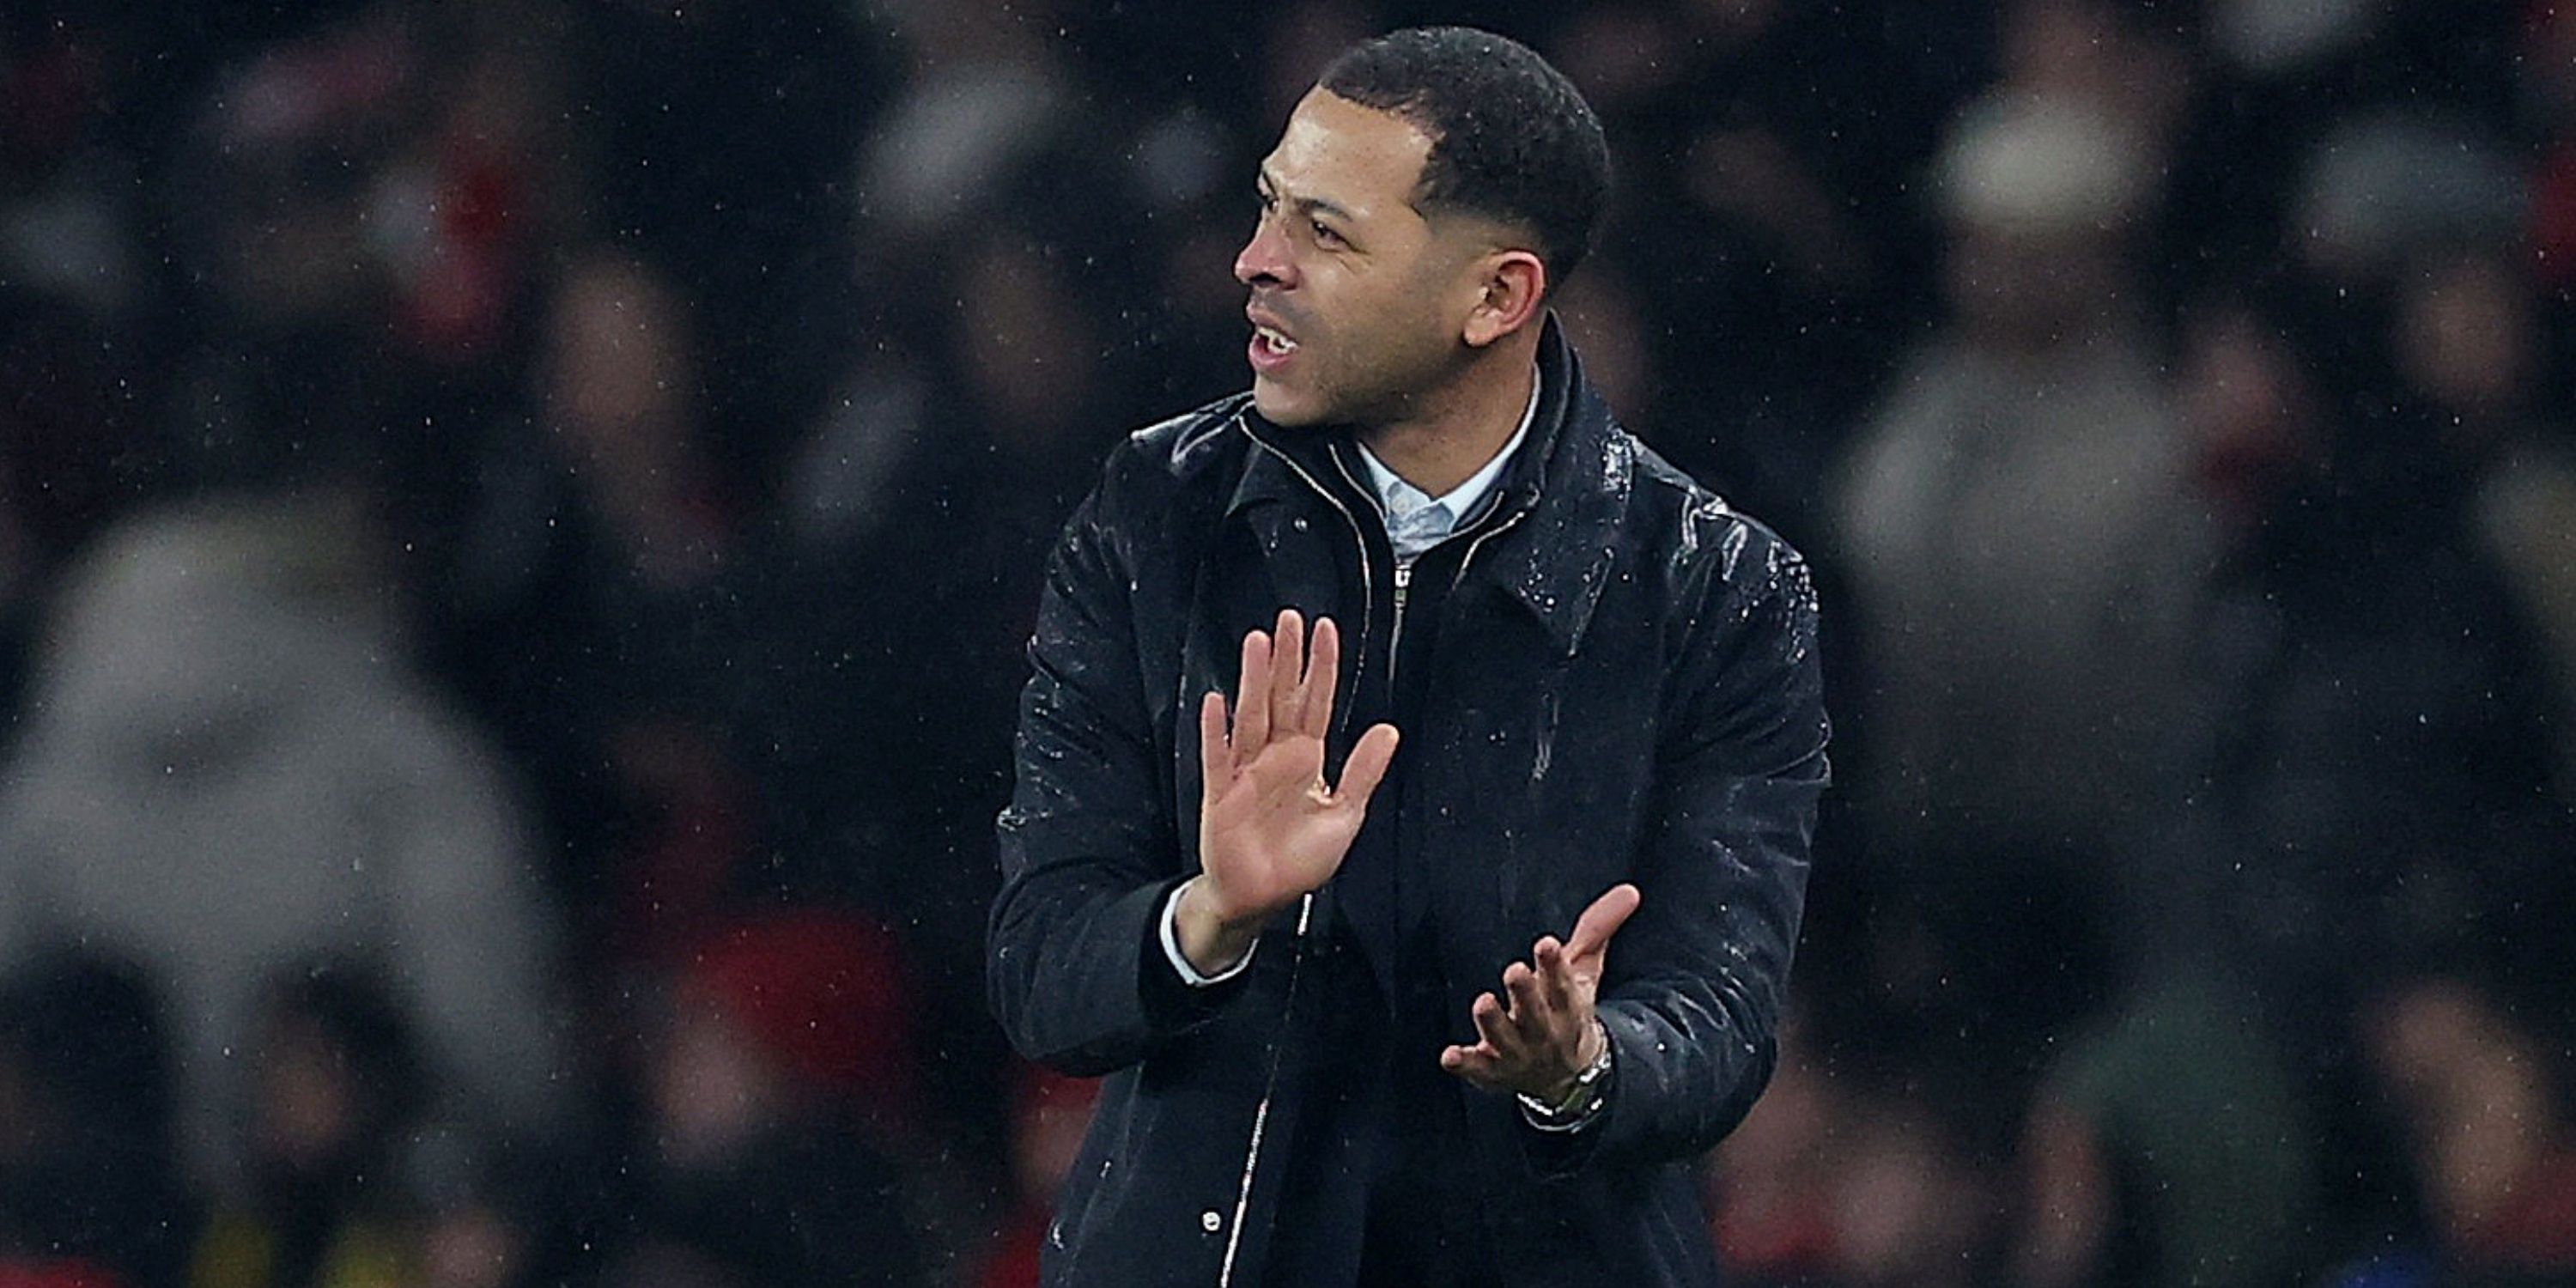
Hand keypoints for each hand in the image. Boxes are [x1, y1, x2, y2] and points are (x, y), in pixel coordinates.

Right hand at [1177, 609, 1399, 973]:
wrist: (1261, 898)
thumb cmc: (1298, 860)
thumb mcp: (1345, 815)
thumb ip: (1363, 772)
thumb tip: (1387, 731)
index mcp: (1306, 760)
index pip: (1315, 703)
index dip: (1321, 667)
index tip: (1326, 631)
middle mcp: (1275, 758)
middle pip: (1281, 698)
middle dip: (1287, 659)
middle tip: (1289, 619)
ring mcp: (1246, 773)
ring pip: (1251, 717)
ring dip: (1254, 680)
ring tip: (1258, 644)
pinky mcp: (1221, 795)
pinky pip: (1218, 758)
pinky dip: (1216, 732)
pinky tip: (1216, 703)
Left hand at [1440, 884, 1641, 1101]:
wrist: (1566, 1078)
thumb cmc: (1569, 1012)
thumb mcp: (1585, 971)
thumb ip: (1597, 929)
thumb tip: (1630, 891)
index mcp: (1567, 1006)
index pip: (1562, 984)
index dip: (1554, 965)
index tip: (1546, 944)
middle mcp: (1544, 1031)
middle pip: (1534, 1012)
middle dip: (1525, 993)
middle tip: (1514, 971)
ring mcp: (1518, 1053)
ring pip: (1504, 1039)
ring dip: (1494, 1024)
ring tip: (1483, 1003)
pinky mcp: (1492, 1069)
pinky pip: (1477, 1068)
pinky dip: (1464, 1063)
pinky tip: (1449, 1056)